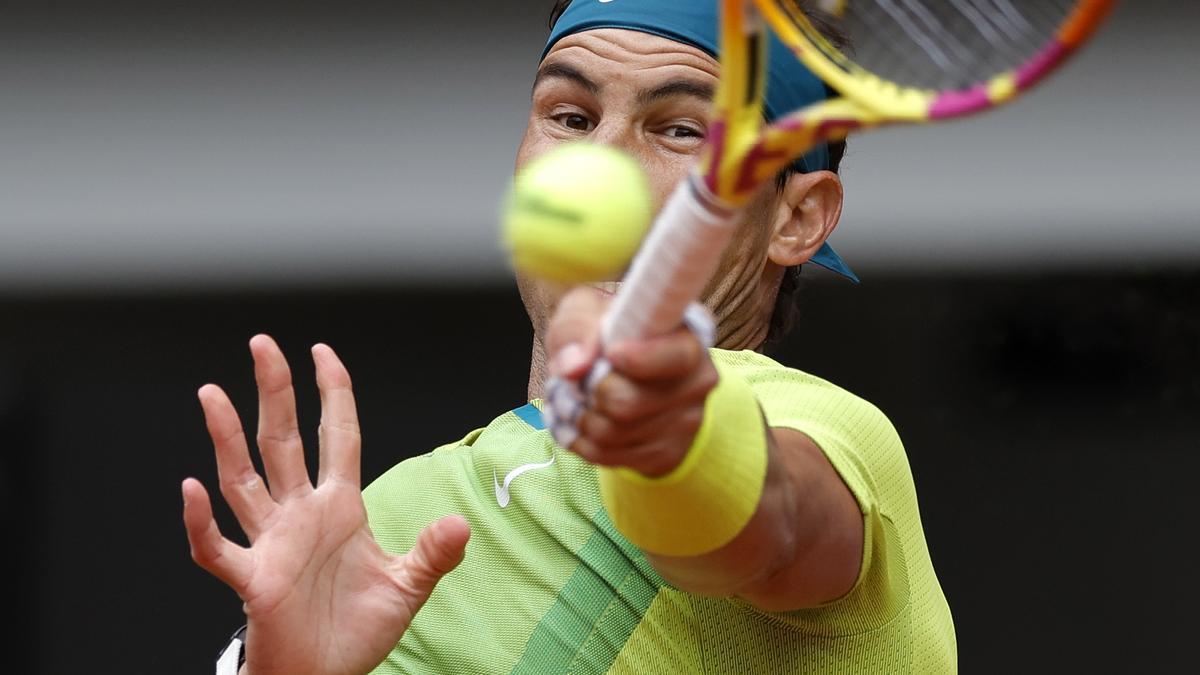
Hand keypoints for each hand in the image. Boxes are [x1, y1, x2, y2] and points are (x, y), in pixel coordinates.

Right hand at [182, 335, 469, 674]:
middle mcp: (301, 515)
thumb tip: (461, 523)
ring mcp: (273, 543)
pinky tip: (188, 491)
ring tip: (212, 393)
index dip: (332, 393)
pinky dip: (200, 523)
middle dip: (275, 392)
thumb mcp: (407, 586)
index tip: (322, 352)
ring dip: (226, 438)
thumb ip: (433, 553)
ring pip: (243, 480)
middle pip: (282, 441)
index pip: (336, 436)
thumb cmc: (357, 629)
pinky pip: (217, 548)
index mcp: (339, 507)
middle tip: (262, 344)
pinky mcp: (253, 580)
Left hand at [546, 288, 717, 476]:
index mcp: (691, 335)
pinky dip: (580, 440)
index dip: (640, 359)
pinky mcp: (667, 453)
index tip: (611, 352)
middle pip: (628, 403)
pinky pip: (608, 456)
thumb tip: (574, 367)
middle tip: (575, 381)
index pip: (678, 356)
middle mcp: (699, 379)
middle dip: (587, 394)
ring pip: (612, 434)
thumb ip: (579, 328)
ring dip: (577, 418)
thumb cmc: (606, 334)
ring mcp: (687, 421)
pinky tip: (577, 423)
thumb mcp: (587, 310)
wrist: (622, 373)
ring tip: (570, 399)